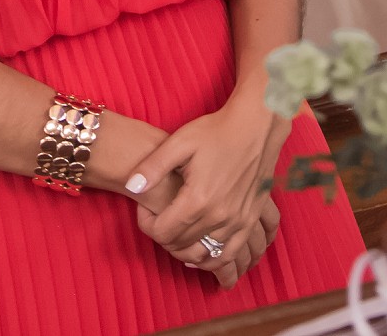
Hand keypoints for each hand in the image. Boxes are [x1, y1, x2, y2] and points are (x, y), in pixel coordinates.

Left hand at [126, 98, 290, 279]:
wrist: (256, 127)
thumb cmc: (215, 132)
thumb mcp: (178, 142)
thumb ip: (152, 167)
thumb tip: (130, 186)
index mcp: (198, 199)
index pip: (163, 232)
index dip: (147, 226)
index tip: (144, 211)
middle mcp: (220, 217)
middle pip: (182, 246)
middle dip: (163, 238)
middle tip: (157, 219)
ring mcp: (239, 222)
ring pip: (207, 255)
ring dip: (186, 252)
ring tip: (175, 237)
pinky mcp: (250, 220)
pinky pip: (231, 253)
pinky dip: (214, 259)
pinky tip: (203, 252)